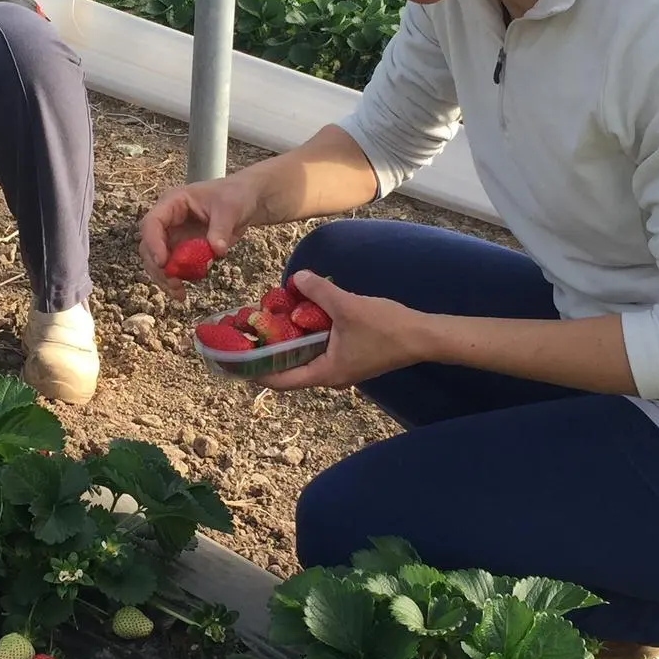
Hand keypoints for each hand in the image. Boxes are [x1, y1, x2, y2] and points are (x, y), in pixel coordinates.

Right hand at [139, 174, 259, 298]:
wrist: (246, 201)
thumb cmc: (234, 196)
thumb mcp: (230, 209)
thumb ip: (221, 229)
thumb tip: (216, 251)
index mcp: (173, 202)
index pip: (152, 222)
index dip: (153, 243)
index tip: (163, 263)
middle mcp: (168, 220)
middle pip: (149, 245)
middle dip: (158, 267)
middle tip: (174, 284)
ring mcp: (174, 235)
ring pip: (157, 260)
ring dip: (164, 278)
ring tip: (179, 294)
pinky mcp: (183, 249)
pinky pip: (173, 267)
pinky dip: (175, 280)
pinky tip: (182, 294)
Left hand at [261, 270, 433, 391]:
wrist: (423, 336)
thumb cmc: (386, 327)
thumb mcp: (348, 306)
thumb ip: (319, 291)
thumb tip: (296, 277)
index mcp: (325, 373)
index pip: (281, 380)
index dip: (255, 371)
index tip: (235, 358)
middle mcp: (330, 375)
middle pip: (290, 368)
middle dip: (269, 351)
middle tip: (250, 332)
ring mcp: (340, 367)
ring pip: (305, 357)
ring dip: (287, 341)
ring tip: (269, 320)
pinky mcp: (349, 356)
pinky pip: (319, 348)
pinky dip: (306, 335)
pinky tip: (300, 314)